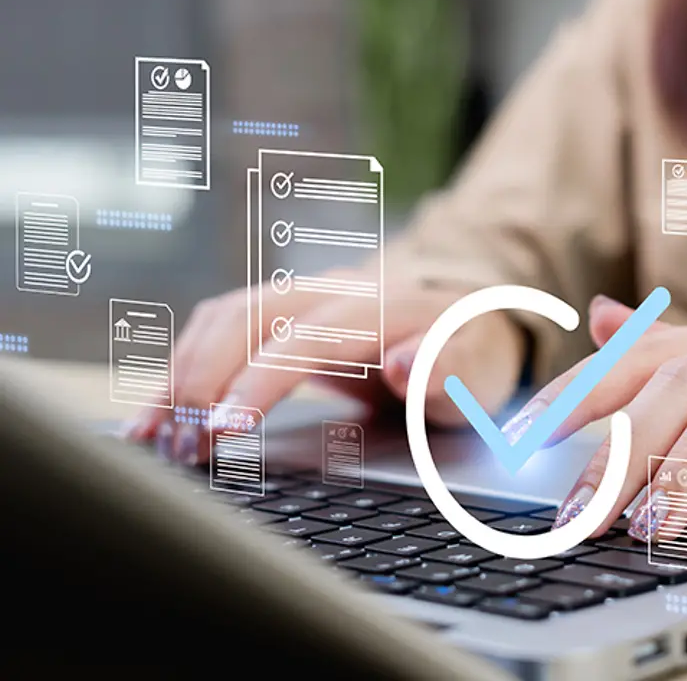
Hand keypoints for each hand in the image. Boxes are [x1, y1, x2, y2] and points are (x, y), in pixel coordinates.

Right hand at [127, 267, 525, 464]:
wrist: (468, 317)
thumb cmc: (472, 354)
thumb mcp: (480, 372)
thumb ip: (447, 370)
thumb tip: (401, 364)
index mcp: (389, 303)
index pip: (313, 334)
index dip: (264, 378)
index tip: (227, 427)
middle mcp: (337, 287)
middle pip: (251, 318)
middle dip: (206, 380)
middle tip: (183, 447)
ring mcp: (302, 294)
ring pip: (224, 319)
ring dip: (183, 375)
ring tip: (158, 439)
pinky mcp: (278, 311)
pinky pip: (217, 328)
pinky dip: (182, 368)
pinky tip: (158, 414)